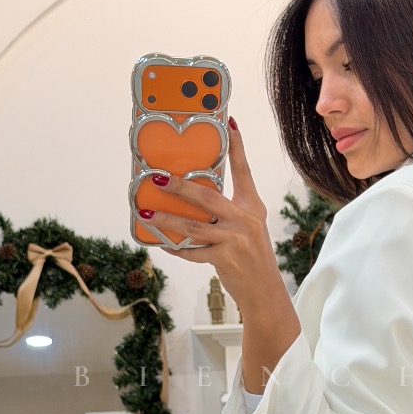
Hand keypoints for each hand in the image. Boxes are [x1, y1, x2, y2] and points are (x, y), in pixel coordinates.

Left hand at [149, 119, 284, 313]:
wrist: (264, 291)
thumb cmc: (252, 257)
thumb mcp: (248, 229)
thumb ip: (228, 213)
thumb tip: (193, 199)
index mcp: (252, 207)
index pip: (244, 171)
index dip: (236, 146)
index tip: (229, 123)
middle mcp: (245, 219)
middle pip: (207, 196)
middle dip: (179, 185)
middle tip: (157, 177)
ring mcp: (235, 239)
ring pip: (193, 225)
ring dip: (167, 218)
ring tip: (148, 212)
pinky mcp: (225, 259)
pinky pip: (193, 251)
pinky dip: (176, 247)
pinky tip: (163, 243)